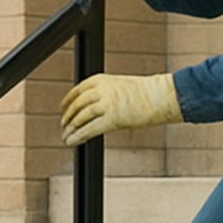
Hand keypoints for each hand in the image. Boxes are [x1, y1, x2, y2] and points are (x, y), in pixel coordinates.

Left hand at [60, 73, 181, 146]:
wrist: (160, 96)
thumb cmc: (145, 93)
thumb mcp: (119, 86)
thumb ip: (104, 94)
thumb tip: (91, 108)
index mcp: (101, 80)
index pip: (77, 91)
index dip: (67, 101)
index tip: (62, 109)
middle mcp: (100, 91)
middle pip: (77, 105)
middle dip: (68, 116)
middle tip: (63, 125)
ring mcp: (106, 105)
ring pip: (80, 118)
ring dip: (71, 128)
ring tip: (66, 136)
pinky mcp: (112, 120)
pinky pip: (89, 130)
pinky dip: (78, 136)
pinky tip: (72, 142)